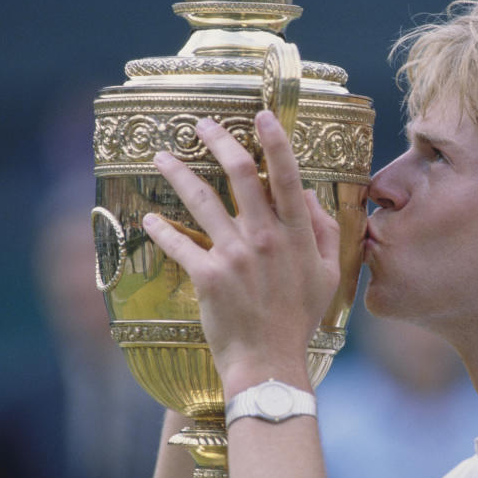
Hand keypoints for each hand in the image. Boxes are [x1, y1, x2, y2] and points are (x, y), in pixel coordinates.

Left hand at [142, 111, 340, 393]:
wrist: (269, 361)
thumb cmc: (299, 319)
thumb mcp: (328, 274)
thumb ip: (323, 232)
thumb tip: (310, 196)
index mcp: (297, 236)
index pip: (287, 177)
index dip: (275, 142)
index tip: (261, 115)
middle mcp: (266, 238)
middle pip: (242, 175)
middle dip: (220, 142)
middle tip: (202, 125)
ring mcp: (236, 256)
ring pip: (203, 201)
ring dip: (180, 174)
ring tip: (162, 157)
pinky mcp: (208, 276)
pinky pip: (179, 243)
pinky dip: (161, 229)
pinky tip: (149, 219)